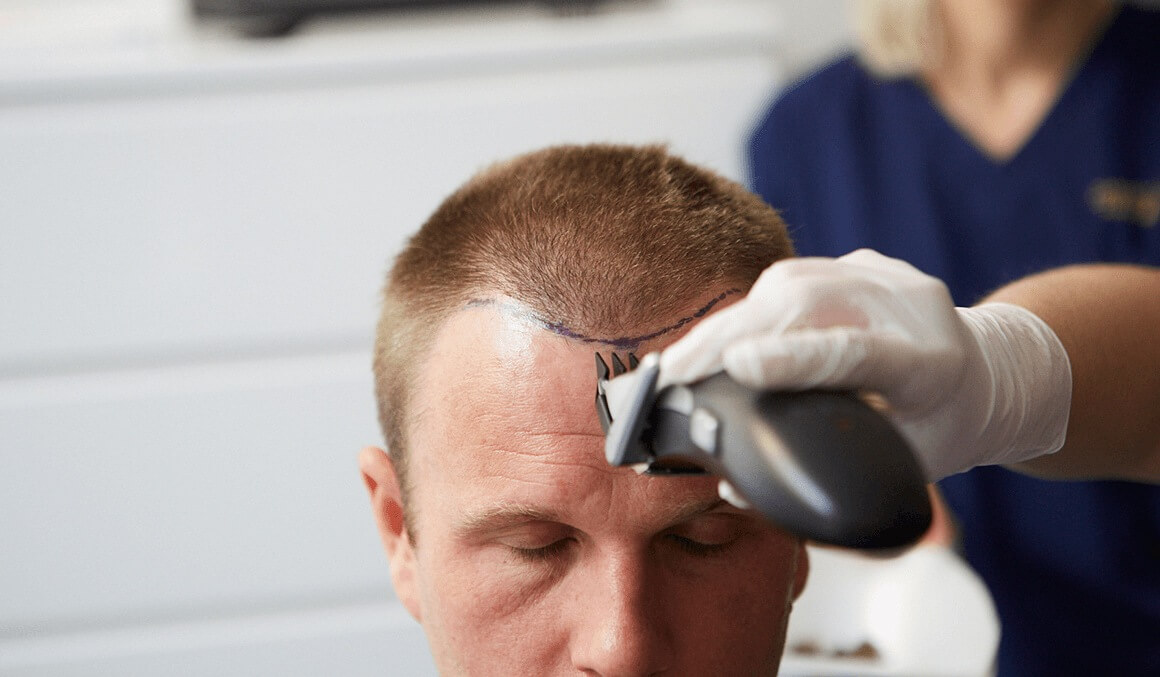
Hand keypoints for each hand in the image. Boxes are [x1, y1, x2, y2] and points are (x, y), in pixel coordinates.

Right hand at [659, 249, 1071, 480]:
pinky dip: (747, 310)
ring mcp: (885, 273)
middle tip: (676, 373)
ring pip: (789, 282)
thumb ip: (828, 468)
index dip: (795, 359)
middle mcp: (911, 305)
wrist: (992, 371)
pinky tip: (718, 338)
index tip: (738, 368)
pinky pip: (790, 277)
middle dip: (731, 336)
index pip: (857, 353)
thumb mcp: (904, 463)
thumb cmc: (944, 428)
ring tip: (685, 360)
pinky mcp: (859, 261)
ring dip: (729, 321)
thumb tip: (735, 485)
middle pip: (807, 304)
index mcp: (934, 363)